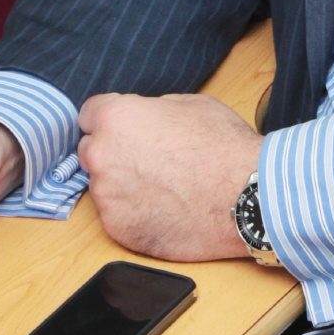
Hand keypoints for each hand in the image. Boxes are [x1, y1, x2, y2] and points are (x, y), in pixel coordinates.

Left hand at [77, 92, 261, 260]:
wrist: (244, 196)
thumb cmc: (221, 145)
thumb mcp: (188, 103)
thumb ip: (151, 110)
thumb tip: (143, 119)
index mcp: (115, 118)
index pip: (89, 114)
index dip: (109, 120)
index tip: (123, 129)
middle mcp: (102, 156)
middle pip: (90, 151)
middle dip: (111, 152)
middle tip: (145, 159)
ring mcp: (108, 198)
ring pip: (103, 186)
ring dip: (122, 185)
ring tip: (161, 187)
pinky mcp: (120, 230)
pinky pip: (117, 216)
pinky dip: (134, 213)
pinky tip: (164, 209)